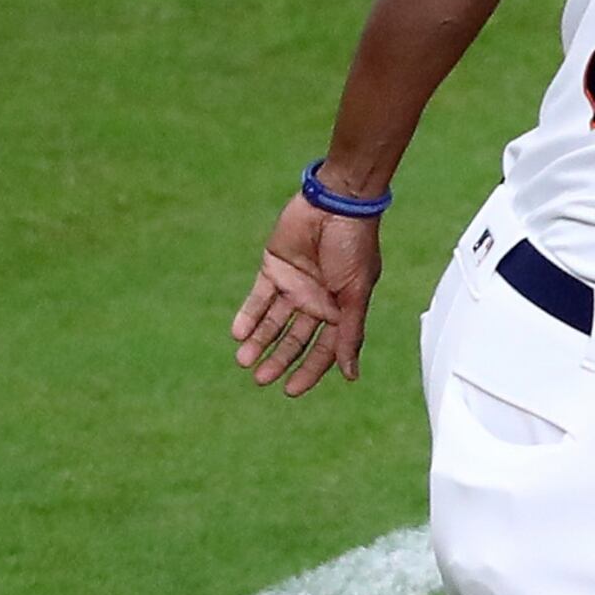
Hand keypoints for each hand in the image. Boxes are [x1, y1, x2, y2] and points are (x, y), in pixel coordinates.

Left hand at [231, 193, 384, 394]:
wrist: (336, 203)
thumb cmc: (354, 245)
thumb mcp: (355, 295)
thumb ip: (350, 334)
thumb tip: (350, 374)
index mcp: (340, 310)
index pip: (323, 350)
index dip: (308, 371)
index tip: (290, 390)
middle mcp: (316, 302)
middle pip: (294, 340)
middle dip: (278, 360)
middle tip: (259, 378)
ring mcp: (294, 286)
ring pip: (272, 322)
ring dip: (259, 341)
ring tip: (243, 360)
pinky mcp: (274, 268)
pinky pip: (257, 298)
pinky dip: (248, 316)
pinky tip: (238, 333)